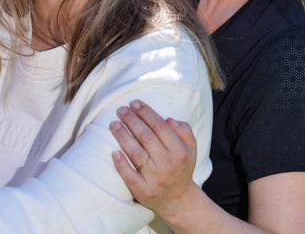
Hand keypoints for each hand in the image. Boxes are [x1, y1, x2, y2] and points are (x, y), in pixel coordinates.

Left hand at [109, 100, 199, 221]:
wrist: (178, 200)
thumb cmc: (181, 167)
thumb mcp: (191, 149)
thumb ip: (184, 131)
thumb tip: (168, 119)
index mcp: (179, 152)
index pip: (160, 127)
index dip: (146, 113)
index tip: (134, 103)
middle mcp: (167, 164)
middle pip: (146, 137)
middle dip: (132, 120)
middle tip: (121, 110)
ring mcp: (154, 178)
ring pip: (136, 153)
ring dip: (123, 136)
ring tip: (114, 123)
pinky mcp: (142, 190)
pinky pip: (129, 176)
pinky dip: (121, 164)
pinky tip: (114, 152)